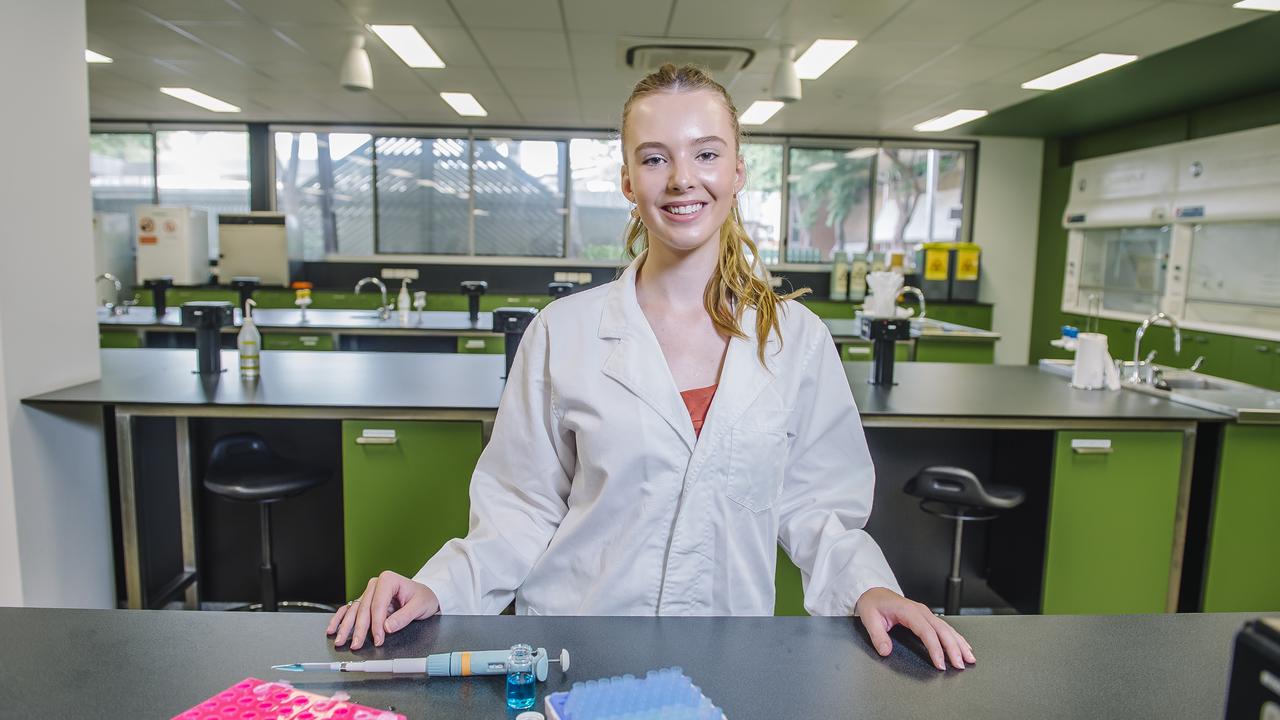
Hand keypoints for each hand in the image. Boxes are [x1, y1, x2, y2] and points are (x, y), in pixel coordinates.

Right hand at [326, 570, 439, 649]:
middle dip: (358, 629)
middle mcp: (376, 584)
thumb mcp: (419, 606)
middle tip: (355, 645)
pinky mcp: (366, 601)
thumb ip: (404, 617)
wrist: (424, 595)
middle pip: (363, 608)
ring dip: (345, 626)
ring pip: (354, 610)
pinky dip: (341, 619)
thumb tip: (387, 627)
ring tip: (339, 640)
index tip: (378, 639)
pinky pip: (350, 609)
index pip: (378, 605)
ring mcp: (369, 593)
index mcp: (388, 580)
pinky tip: (333, 628)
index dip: (376, 624)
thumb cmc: (423, 597)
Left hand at [855, 587, 974, 670]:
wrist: (873, 592)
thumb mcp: (869, 618)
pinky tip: (964, 646)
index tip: (940, 663)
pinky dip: (956, 637)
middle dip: (953, 648)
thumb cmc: (873, 603)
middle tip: (960, 665)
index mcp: (908, 610)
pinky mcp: (927, 616)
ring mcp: (926, 613)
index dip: (935, 648)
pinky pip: (945, 627)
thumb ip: (877, 635)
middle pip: (942, 630)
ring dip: (959, 643)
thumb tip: (885, 650)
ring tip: (969, 658)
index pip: (926, 631)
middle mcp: (921, 611)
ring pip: (947, 628)